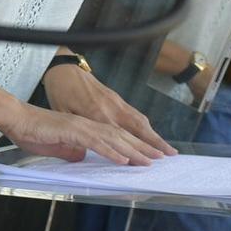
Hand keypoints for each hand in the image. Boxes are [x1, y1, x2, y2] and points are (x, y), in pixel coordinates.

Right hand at [4, 103, 166, 164]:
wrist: (16, 120)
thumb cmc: (32, 132)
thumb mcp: (56, 147)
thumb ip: (71, 151)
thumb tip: (82, 158)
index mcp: (85, 128)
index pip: (115, 138)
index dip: (133, 146)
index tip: (149, 156)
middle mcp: (87, 125)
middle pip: (120, 136)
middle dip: (142, 148)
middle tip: (161, 158)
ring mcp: (81, 127)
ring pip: (113, 139)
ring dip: (133, 150)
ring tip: (149, 161)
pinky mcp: (72, 131)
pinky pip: (96, 142)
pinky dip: (112, 151)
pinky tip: (124, 159)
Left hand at [44, 63, 175, 155]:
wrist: (64, 69)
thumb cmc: (60, 92)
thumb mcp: (63, 114)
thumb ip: (76, 132)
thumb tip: (84, 153)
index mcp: (96, 113)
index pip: (120, 136)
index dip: (135, 149)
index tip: (148, 160)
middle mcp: (111, 108)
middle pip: (138, 128)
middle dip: (155, 142)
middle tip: (171, 155)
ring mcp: (116, 102)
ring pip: (140, 120)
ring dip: (154, 135)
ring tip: (166, 149)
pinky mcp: (116, 98)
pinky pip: (135, 113)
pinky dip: (146, 126)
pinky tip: (151, 135)